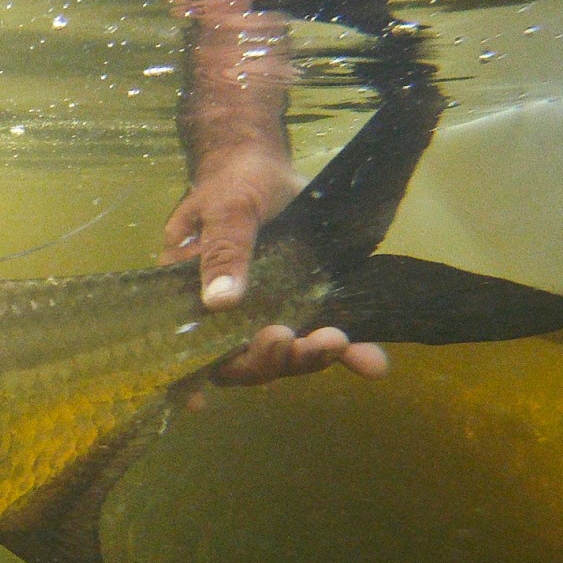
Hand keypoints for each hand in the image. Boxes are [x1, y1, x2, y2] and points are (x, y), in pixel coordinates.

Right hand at [160, 149, 386, 392]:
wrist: (269, 163)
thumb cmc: (235, 182)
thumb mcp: (228, 207)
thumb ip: (224, 251)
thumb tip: (217, 301)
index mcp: (189, 295)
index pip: (190, 345)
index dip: (194, 376)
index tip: (204, 399)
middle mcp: (225, 314)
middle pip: (240, 359)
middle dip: (276, 359)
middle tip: (312, 341)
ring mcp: (263, 312)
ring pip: (282, 354)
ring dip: (312, 357)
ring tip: (343, 343)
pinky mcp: (300, 305)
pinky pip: (319, 335)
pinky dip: (348, 353)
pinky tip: (372, 362)